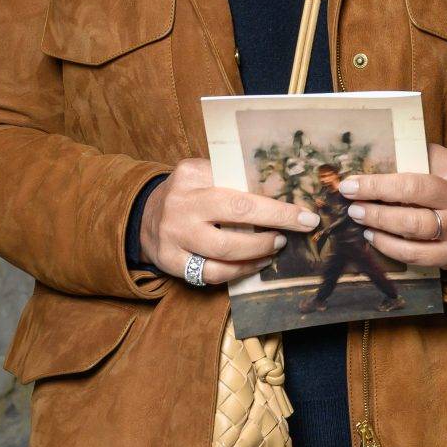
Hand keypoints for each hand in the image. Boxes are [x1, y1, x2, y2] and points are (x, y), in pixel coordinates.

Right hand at [140, 157, 320, 285]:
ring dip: (260, 248)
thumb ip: (234, 179)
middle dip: (276, 219)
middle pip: (237, 211)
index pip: (240, 182)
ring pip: (226, 248)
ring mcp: (174, 234)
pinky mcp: (172, 261)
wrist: (143, 217)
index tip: (303, 210)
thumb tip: (282, 192)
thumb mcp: (204, 175)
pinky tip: (258, 263)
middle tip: (302, 225)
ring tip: (278, 244)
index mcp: (192, 174)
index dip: (275, 199)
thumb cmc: (189, 195)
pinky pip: (213, 272)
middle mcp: (181, 203)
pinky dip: (241, 270)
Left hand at [339, 144, 446, 270]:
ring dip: (382, 230)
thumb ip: (406, 156)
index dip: (378, 187)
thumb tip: (364, 162)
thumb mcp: (429, 157)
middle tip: (353, 208)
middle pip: (415, 215)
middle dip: (377, 213)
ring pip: (415, 236)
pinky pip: (418, 256)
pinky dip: (391, 248)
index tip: (350, 185)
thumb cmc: (437, 174)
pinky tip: (373, 237)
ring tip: (360, 220)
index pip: (413, 184)